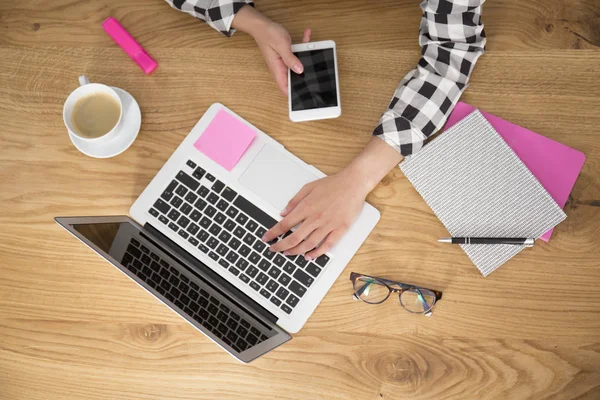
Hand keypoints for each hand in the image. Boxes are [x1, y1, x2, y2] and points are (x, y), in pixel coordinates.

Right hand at [231, 5, 310, 94]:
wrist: (262, 24)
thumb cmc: (267, 34)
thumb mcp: (282, 46)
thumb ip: (290, 59)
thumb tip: (300, 70)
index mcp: (277, 69)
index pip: (284, 88)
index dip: (293, 94)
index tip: (305, 93)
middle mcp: (280, 68)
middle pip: (294, 78)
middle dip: (305, 75)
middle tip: (315, 69)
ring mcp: (284, 62)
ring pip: (298, 65)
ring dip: (305, 57)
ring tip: (312, 46)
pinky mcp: (287, 55)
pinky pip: (296, 55)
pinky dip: (303, 46)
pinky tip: (307, 36)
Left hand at [263, 137, 404, 259]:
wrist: (353, 183)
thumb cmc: (332, 184)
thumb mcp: (308, 187)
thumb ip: (294, 201)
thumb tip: (283, 213)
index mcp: (306, 207)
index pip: (285, 224)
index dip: (273, 233)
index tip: (266, 238)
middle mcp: (315, 218)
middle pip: (294, 237)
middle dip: (281, 246)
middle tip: (274, 250)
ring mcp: (328, 225)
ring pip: (309, 244)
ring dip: (296, 251)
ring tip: (288, 254)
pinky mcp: (340, 229)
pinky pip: (327, 245)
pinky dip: (317, 253)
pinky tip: (309, 256)